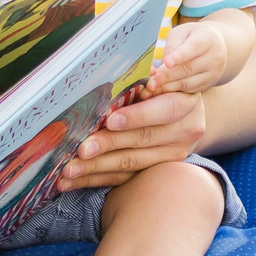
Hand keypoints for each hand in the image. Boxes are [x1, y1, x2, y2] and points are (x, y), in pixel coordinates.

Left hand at [56, 87, 205, 189]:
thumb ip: (141, 78)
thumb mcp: (159, 78)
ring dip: (96, 168)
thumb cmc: (161, 88)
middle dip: (108, 145)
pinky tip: (72, 181)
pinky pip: (123, 178)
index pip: (163, 111)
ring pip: (131, 164)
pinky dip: (95, 179)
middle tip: (81, 149)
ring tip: (69, 170)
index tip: (110, 120)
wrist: (183, 113)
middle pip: (142, 140)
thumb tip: (111, 73)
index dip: (136, 116)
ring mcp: (171, 157)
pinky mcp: (155, 172)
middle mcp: (183, 134)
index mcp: (186, 104)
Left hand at [149, 24, 228, 95]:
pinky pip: (189, 90)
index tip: (167, 63)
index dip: (180, 56)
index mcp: (208, 39)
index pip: (193, 48)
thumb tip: (164, 63)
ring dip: (168, 87)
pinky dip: (174, 92)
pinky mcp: (208, 85)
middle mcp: (214, 57)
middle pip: (188, 68)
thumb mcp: (182, 32)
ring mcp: (213, 73)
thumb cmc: (192, 36)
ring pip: (188, 83)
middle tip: (151, 81)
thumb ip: (173, 45)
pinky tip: (160, 91)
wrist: (215, 45)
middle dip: (167, 76)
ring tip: (151, 88)